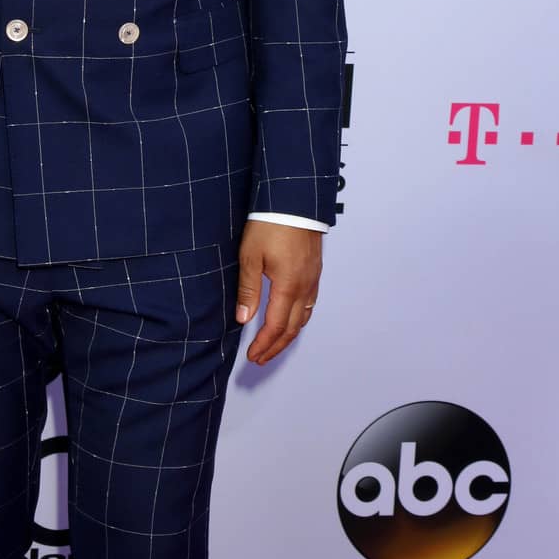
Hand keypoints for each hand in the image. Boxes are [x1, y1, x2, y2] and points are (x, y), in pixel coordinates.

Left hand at [236, 220, 321, 364]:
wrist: (294, 199)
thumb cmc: (270, 224)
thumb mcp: (250, 256)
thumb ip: (248, 289)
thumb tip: (243, 319)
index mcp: (288, 287)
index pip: (275, 327)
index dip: (263, 345)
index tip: (252, 356)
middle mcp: (305, 287)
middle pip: (292, 328)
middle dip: (276, 347)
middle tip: (260, 358)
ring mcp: (313, 279)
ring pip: (304, 318)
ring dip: (288, 335)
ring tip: (274, 344)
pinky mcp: (315, 270)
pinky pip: (310, 303)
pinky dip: (299, 319)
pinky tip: (290, 318)